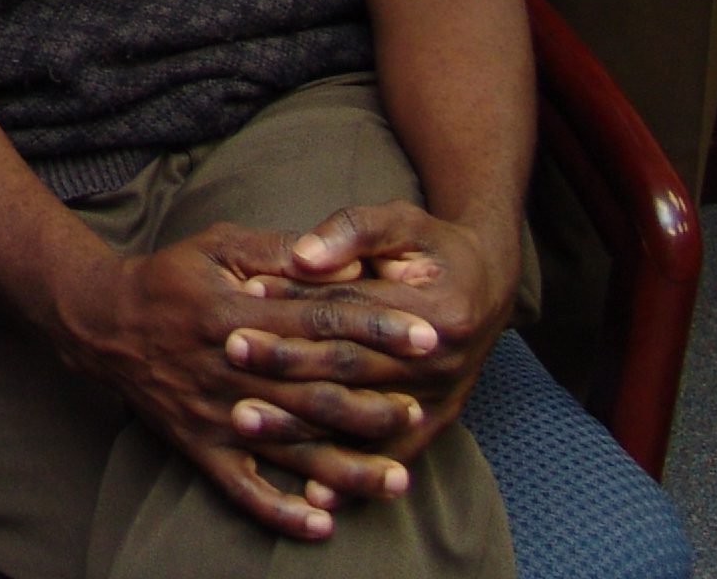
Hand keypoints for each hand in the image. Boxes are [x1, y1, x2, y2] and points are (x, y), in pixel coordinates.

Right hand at [47, 223, 442, 539]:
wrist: (104, 323)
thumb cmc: (169, 278)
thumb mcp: (217, 245)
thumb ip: (278, 251)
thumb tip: (342, 262)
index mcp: (239, 313)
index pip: (321, 323)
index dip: (377, 329)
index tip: (425, 336)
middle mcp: (232, 369)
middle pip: (315, 393)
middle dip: (373, 403)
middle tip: (422, 407)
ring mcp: (217, 415)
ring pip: (291, 449)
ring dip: (346, 467)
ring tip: (398, 478)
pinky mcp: (201, 447)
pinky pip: (244, 488)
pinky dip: (281, 511)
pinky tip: (321, 524)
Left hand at [216, 203, 513, 479]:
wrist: (486, 286)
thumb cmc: (433, 247)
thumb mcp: (401, 221)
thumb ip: (352, 232)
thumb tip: (303, 255)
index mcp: (436, 309)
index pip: (351, 307)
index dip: (296, 298)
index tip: (245, 291)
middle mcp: (440, 363)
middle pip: (349, 366)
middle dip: (285, 360)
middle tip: (230, 351)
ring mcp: (439, 400)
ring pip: (359, 418)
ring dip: (301, 425)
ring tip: (243, 420)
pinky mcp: (435, 425)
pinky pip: (387, 456)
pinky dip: (350, 477)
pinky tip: (312, 496)